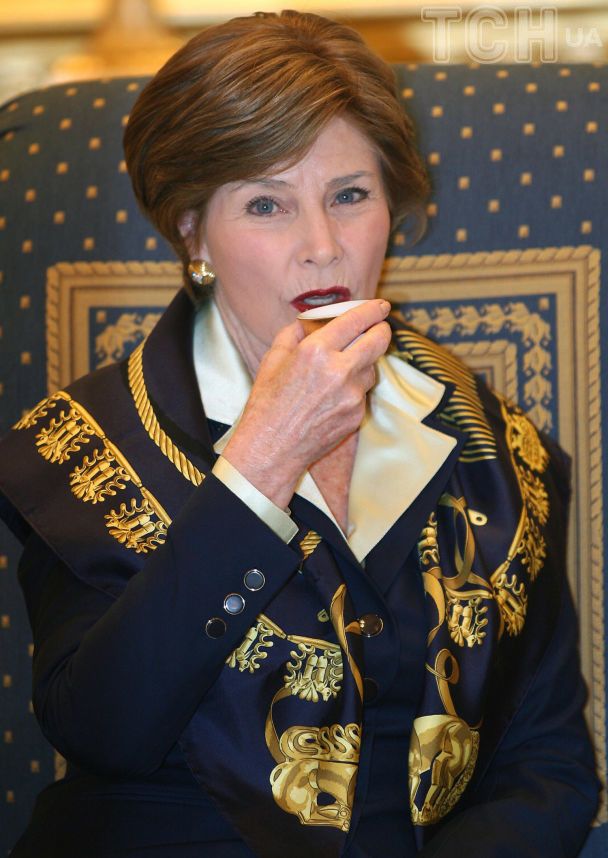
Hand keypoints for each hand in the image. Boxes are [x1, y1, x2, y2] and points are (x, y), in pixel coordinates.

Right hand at [222, 299, 391, 508]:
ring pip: (373, 368)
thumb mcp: (273, 359)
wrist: (272, 448)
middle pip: (379, 340)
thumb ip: (295, 333)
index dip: (373, 310)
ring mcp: (352, 396)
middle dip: (382, 329)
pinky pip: (364, 393)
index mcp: (316, 352)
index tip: (380, 306)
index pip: (356, 321)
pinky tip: (334, 395)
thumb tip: (310, 320)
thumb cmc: (268, 403)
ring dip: (365, 362)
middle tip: (378, 326)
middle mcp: (339, 371)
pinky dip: (355, 388)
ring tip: (343, 368)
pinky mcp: (356, 415)